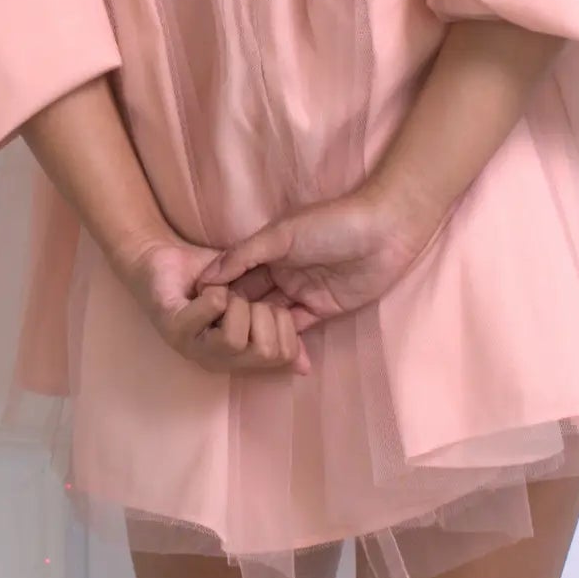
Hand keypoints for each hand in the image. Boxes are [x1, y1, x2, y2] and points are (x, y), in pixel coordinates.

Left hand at [118, 233, 315, 378]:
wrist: (162, 257)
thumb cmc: (211, 279)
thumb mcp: (255, 300)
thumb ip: (278, 330)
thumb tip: (305, 366)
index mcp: (238, 357)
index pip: (283, 356)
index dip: (285, 324)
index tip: (269, 303)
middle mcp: (216, 360)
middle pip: (264, 352)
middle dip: (265, 313)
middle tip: (245, 298)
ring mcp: (191, 347)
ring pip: (234, 340)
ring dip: (238, 304)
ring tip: (224, 294)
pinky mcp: (172, 327)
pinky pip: (210, 313)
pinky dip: (215, 294)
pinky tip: (207, 289)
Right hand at [192, 175, 439, 325]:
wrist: (385, 231)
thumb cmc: (332, 224)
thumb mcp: (282, 234)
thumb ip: (244, 255)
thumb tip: (207, 276)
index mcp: (269, 249)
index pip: (235, 274)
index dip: (216, 292)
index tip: (193, 312)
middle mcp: (282, 271)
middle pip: (250, 298)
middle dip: (233, 315)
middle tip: (209, 338)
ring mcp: (302, 291)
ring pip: (271, 316)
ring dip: (255, 330)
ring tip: (232, 349)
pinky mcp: (323, 309)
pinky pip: (297, 328)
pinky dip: (283, 339)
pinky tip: (262, 353)